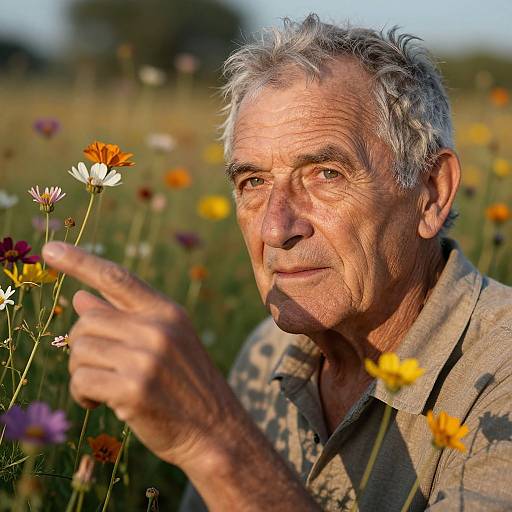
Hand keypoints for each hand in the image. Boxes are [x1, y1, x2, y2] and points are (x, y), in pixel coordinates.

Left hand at [43, 242, 236, 466]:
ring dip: (80, 371)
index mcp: (166, 311)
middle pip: (88, 320)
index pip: (116, 278)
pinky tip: (97, 402)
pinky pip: (81, 380)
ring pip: (80, 350)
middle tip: (97, 366)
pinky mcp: (133, 389)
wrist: (214, 429)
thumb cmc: (184, 384)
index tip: (49, 249)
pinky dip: (81, 393)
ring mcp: (146, 358)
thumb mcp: (164, 341)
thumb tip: (81, 297)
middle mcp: (157, 328)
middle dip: (82, 344)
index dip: (80, 261)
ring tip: (101, 386)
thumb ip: (124, 317)